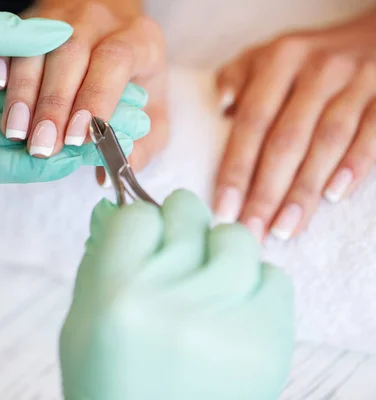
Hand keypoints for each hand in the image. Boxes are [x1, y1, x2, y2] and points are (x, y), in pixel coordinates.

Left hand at [0, 0, 148, 183]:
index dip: (75, 80)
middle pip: (33, 112)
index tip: (120, 83)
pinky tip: (62, 164)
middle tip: (130, 120)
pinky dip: (24, 167)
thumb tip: (56, 35)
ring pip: (16, 142)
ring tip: (107, 145)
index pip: (34, 74)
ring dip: (61, 145)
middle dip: (80, 117)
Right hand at [0, 1, 168, 179]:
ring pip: (37, 47)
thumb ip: (143, 144)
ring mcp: (61, 16)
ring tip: (14, 131)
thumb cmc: (133, 77)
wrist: (114, 28)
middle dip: (53, 104)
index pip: (114, 62)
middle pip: (71, 54)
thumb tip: (118, 170)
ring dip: (23, 91)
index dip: (95, 98)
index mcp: (136, 40)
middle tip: (42, 146)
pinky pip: (11, 35)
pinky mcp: (32, 20)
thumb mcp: (152, 110)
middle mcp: (98, 20)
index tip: (78, 138)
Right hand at [60, 191, 293, 399]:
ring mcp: (224, 320)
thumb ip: (99, 260)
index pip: (139, 215)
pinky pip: (275, 277)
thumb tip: (118, 206)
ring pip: (235, 237)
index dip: (142, 226)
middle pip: (188, 212)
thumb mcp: (81, 322)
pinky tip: (233, 313)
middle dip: (179, 228)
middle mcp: (171, 301)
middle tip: (177, 257)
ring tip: (207, 287)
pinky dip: (254, 286)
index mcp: (117, 294)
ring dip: (219, 253)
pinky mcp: (268, 341)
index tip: (145, 243)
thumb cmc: (109, 382)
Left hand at [214, 8, 375, 240]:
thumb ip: (237, 77)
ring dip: (304, 191)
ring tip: (284, 229)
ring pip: (327, 144)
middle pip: (287, 140)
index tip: (224, 209)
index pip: (252, 122)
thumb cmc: (304, 60)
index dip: (236, 169)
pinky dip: (355, 166)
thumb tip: (220, 107)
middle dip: (266, 192)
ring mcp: (358, 83)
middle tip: (251, 232)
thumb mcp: (266, 56)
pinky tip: (335, 197)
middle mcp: (318, 70)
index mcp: (281, 60)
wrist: (371, 37)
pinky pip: (372, 135)